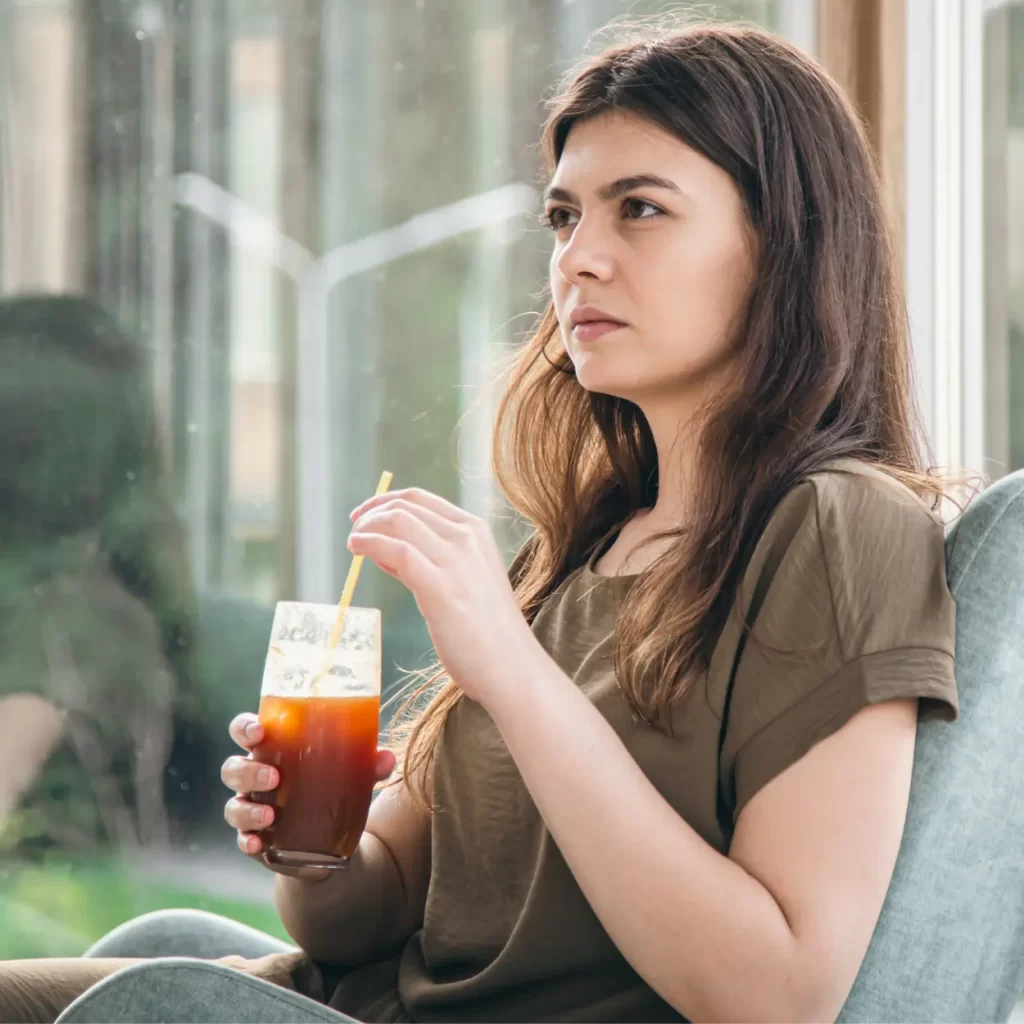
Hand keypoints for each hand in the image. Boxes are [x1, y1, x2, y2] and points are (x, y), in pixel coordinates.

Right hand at [221, 712, 395, 880]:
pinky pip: (241, 840)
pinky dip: (247, 840)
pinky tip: (258, 843)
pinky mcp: (255, 840)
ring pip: (233, 806)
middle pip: (233, 768)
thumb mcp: (351, 774)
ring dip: (247, 809)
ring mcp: (251, 809)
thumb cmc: (333, 789)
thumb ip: (367, 764)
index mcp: (273, 751)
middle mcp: (254, 778)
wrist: (329, 842)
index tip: (259, 731)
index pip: (245, 731)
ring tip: (269, 815)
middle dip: (248, 770)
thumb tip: (386, 757)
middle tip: (275, 776)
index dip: (244, 728)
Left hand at [347, 488, 541, 705]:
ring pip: (398, 521)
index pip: (421, 499)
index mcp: (475, 531)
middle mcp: (467, 538)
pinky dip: (369, 543)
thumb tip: (384, 550)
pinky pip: (397, 551)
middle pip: (406, 507)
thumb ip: (428, 561)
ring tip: (352, 543)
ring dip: (367, 527)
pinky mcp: (440, 587)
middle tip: (354, 531)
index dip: (385, 501)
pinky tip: (357, 550)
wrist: (511, 667)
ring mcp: (455, 560)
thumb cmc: (487, 632)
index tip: (365, 514)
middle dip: (371, 514)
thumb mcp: (465, 581)